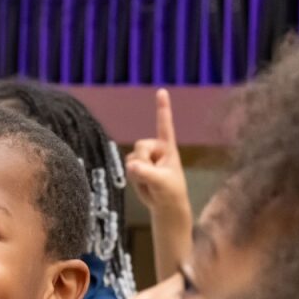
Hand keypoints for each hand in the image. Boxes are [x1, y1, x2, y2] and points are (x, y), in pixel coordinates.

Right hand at [127, 89, 190, 219]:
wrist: (165, 207)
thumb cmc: (170, 192)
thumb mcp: (161, 182)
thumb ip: (146, 173)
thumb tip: (131, 165)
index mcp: (168, 147)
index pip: (165, 125)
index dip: (162, 108)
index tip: (162, 91)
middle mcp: (156, 149)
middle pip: (140, 145)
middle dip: (143, 161)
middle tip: (153, 176)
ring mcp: (145, 158)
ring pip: (131, 157)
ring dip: (138, 172)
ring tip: (150, 182)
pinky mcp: (137, 167)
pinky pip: (127, 167)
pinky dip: (133, 177)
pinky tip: (143, 183)